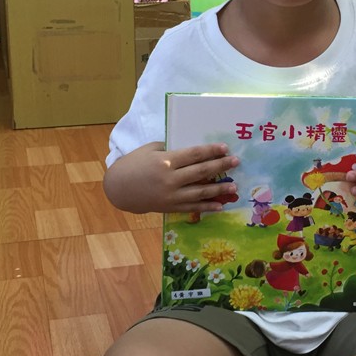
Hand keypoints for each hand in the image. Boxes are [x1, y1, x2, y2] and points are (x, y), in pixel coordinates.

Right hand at [103, 141, 238, 213]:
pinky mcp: (170, 207)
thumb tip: (191, 149)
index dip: (211, 151)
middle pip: (202, 172)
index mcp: (166, 161)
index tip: (225, 148)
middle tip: (236, 162)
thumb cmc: (133, 164)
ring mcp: (171, 195)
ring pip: (200, 192)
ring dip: (219, 189)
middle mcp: (171, 179)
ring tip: (234, 186)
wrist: (119, 189)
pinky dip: (207, 207)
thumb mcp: (150, 150)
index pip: (194, 155)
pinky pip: (192, 207)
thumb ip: (170, 148)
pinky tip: (220, 206)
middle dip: (221, 166)